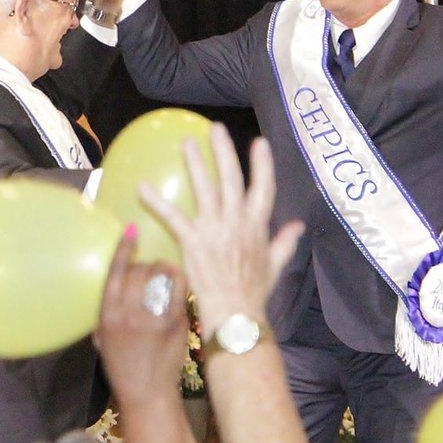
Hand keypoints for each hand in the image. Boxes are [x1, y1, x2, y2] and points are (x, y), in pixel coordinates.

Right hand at [94, 229, 187, 409]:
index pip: (115, 272)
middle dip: (145, 265)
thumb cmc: (120, 365)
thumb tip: (117, 280)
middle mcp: (130, 313)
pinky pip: (179, 289)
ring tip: (164, 273)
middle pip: (139, 271)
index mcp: (108, 314)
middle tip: (148, 270)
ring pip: (160, 276)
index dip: (124, 248)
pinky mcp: (176, 323)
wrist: (146, 392)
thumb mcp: (102, 335)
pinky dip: (179, 279)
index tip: (130, 230)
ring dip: (162, 269)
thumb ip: (108, 307)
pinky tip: (178, 278)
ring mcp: (155, 317)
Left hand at [139, 128, 303, 333]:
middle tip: (216, 128)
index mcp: (257, 226)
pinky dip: (157, 201)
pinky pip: (173, 216)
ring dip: (195, 164)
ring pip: (205, 189)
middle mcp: (238, 221)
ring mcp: (215, 229)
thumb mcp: (276, 265)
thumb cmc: (255, 293)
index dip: (262, 165)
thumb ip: (285, 242)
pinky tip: (142, 187)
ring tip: (186, 142)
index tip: (259, 142)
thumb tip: (299, 225)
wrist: (237, 314)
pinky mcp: (194, 240)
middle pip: (232, 179)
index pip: (264, 189)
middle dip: (224, 152)